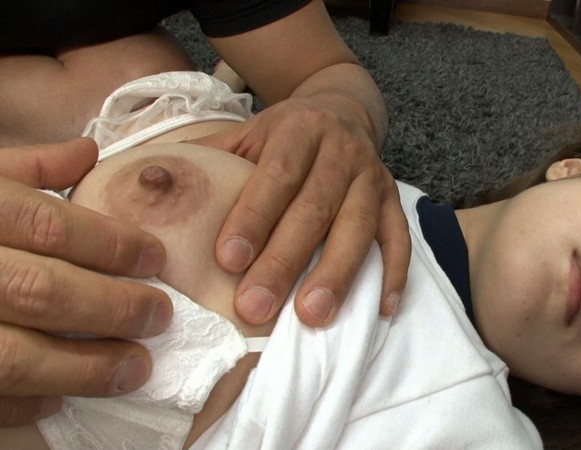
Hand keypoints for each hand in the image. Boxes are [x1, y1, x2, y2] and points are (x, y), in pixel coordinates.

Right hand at [0, 139, 170, 426]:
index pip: (49, 224)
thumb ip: (24, 167)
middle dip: (113, 307)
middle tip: (160, 315)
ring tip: (135, 368)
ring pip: (15, 355)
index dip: (112, 243)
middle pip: (42, 290)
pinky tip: (60, 397)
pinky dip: (23, 401)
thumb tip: (87, 151)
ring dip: (84, 367)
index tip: (156, 259)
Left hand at [191, 96, 410, 326]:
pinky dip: (393, 274)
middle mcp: (341, 151)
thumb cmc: (283, 137)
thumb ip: (207, 157)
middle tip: (255, 308)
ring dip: (337, 274)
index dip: (254, 217)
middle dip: (285, 260)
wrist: (342, 112)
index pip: (276, 175)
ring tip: (312, 317)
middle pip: (315, 209)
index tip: (228, 261)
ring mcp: (373, 178)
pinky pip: (398, 239)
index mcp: (298, 130)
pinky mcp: (394, 201)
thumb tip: (146, 182)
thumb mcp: (246, 133)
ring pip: (358, 229)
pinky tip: (381, 309)